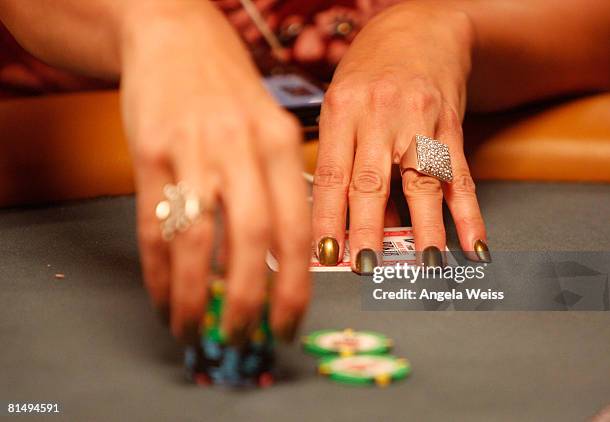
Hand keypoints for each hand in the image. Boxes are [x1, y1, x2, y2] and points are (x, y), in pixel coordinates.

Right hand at [120, 2, 309, 343]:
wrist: (174, 36)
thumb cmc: (228, 93)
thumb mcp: (269, 127)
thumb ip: (277, 187)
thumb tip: (277, 264)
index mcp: (280, 144)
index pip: (296, 230)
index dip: (295, 287)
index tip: (286, 324)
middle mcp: (241, 148)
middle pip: (253, 241)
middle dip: (248, 301)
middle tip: (240, 337)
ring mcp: (192, 150)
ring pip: (197, 242)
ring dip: (194, 297)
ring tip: (193, 329)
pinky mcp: (148, 153)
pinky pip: (153, 227)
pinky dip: (157, 272)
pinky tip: (162, 297)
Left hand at [312, 2, 489, 271]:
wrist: (419, 29)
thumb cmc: (370, 72)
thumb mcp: (342, 105)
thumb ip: (345, 160)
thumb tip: (352, 224)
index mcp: (342, 109)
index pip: (330, 174)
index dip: (326, 217)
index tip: (323, 253)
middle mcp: (379, 114)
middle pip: (371, 180)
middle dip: (366, 229)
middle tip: (363, 265)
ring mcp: (419, 120)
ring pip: (420, 181)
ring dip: (424, 228)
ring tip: (424, 263)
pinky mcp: (451, 126)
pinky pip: (460, 174)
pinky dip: (469, 213)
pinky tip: (473, 242)